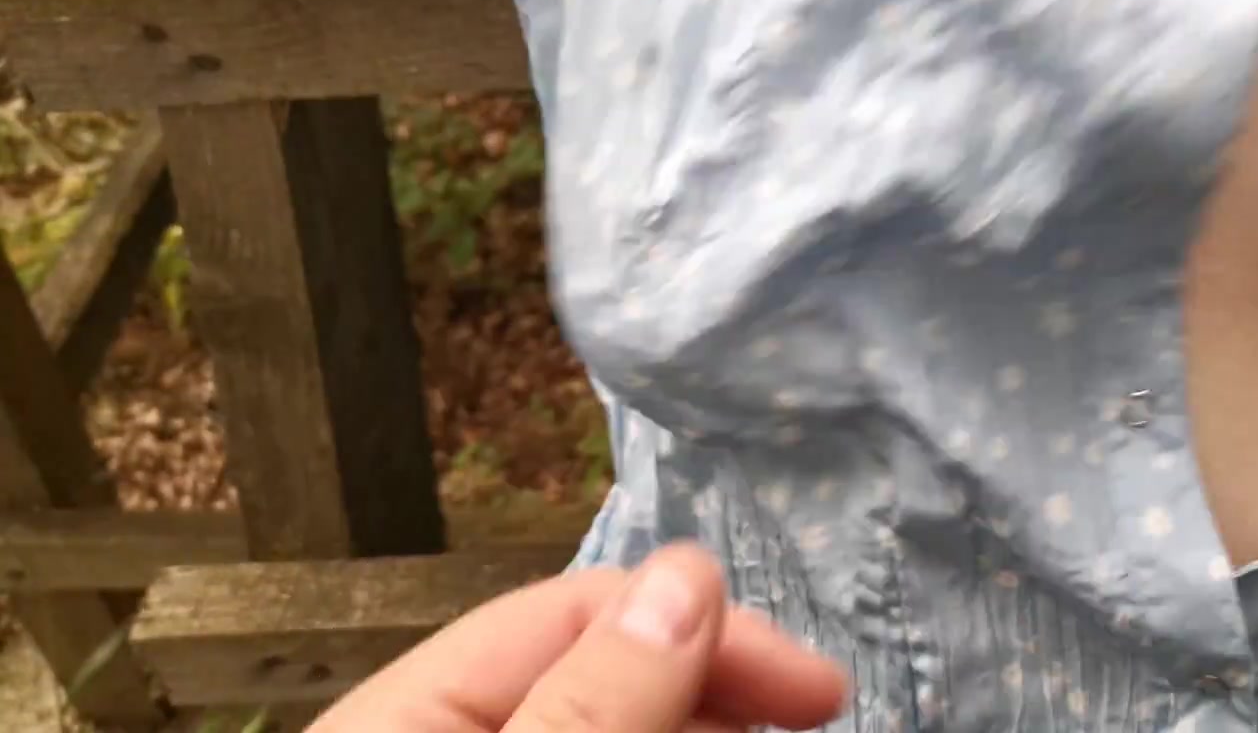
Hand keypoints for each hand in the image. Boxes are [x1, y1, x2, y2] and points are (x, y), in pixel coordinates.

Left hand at [311, 542, 847, 731]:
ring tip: (776, 730)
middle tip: (817, 710)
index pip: (576, 612)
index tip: (819, 687)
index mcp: (409, 711)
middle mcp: (445, 729)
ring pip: (610, 721)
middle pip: (601, 673)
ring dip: (702, 721)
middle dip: (715, 678)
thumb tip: (688, 572)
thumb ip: (597, 703)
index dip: (707, 625)